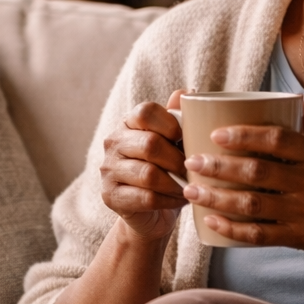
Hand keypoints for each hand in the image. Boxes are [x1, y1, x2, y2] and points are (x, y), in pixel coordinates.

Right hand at [99, 89, 188, 242]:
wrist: (151, 212)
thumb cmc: (166, 170)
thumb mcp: (174, 143)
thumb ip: (178, 118)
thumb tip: (188, 91)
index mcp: (128, 123)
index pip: (145, 112)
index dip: (171, 125)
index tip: (186, 139)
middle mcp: (113, 142)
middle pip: (149, 144)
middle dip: (178, 159)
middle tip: (194, 169)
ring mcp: (108, 169)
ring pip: (148, 174)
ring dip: (175, 183)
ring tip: (190, 187)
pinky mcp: (110, 196)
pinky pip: (145, 198)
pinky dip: (168, 200)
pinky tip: (179, 200)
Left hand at [183, 100, 303, 259]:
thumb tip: (292, 97)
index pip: (278, 140)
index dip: (245, 136)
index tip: (216, 134)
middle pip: (258, 172)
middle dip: (220, 166)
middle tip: (192, 160)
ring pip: (253, 204)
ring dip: (217, 198)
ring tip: (191, 189)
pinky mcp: (297, 237)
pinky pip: (259, 235)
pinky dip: (232, 229)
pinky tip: (209, 220)